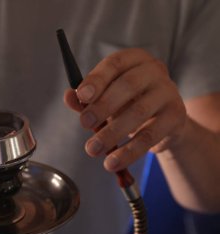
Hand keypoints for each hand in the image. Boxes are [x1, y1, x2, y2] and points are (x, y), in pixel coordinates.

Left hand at [64, 48, 186, 171]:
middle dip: (102, 106)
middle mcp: (154, 70)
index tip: (81, 96)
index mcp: (133, 59)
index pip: (114, 64)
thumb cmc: (128, 102)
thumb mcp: (106, 97)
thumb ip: (86, 98)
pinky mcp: (176, 116)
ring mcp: (168, 92)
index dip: (96, 79)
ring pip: (139, 112)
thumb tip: (68, 97)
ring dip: (112, 133)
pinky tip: (113, 162)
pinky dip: (129, 151)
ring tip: (92, 149)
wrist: (163, 121)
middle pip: (127, 85)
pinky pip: (150, 136)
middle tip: (84, 123)